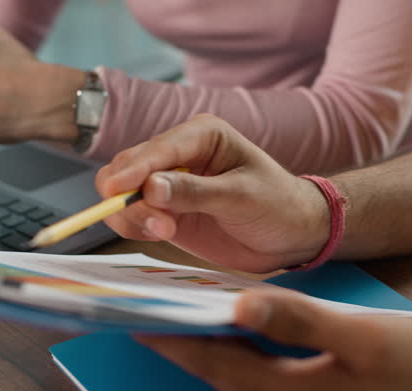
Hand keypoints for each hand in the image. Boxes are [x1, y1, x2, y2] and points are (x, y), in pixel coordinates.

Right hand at [96, 115, 330, 272]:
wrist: (293, 235)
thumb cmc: (278, 205)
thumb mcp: (241, 197)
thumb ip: (195, 192)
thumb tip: (150, 188)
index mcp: (201, 134)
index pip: (157, 148)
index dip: (134, 170)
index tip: (119, 191)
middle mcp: (178, 154)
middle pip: (128, 168)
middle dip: (131, 197)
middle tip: (159, 225)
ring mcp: (168, 183)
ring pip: (122, 193)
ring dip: (133, 215)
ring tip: (166, 232)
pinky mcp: (165, 211)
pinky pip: (132, 215)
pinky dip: (135, 226)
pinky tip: (161, 234)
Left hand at [139, 290, 411, 390]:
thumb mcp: (359, 335)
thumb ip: (297, 320)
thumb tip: (238, 306)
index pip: (214, 363)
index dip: (173, 338)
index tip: (137, 315)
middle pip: (219, 373)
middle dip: (181, 342)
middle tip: (148, 309)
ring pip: (238, 376)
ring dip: (208, 348)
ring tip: (181, 313)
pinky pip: (261, 377)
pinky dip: (239, 353)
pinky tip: (235, 331)